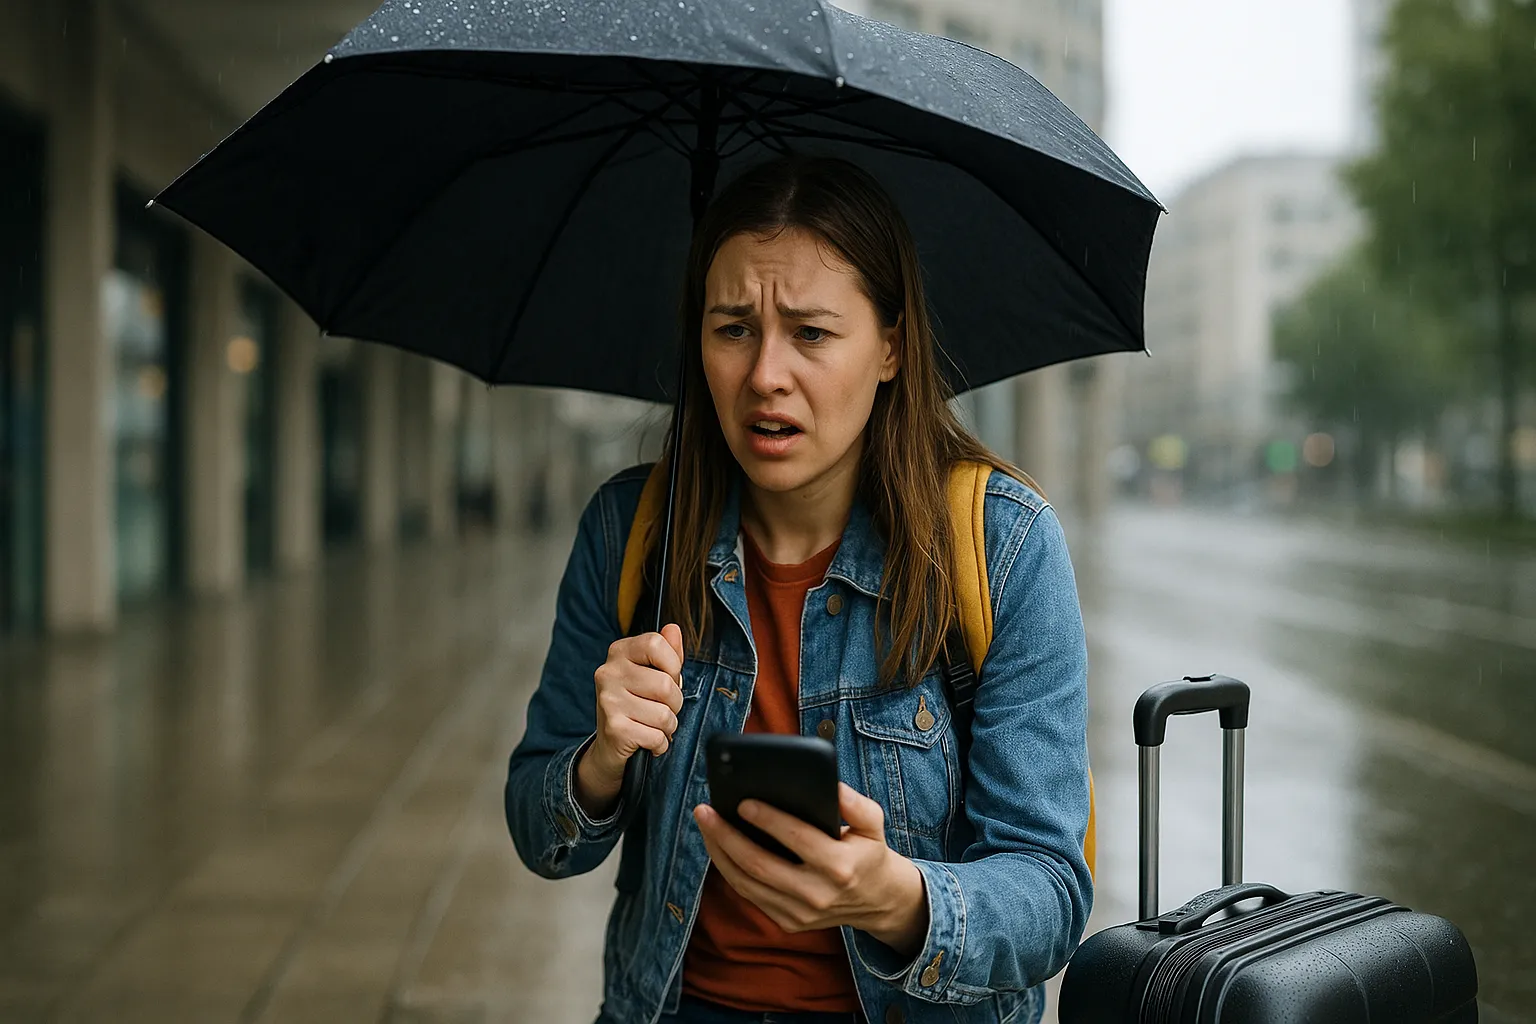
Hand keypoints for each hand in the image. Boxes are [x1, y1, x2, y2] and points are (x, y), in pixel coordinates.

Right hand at [588, 624, 684, 776]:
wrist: (609, 745)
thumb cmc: (635, 704)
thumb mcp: (651, 673)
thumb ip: (666, 651)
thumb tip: (673, 629)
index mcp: (619, 652)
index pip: (656, 644)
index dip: (673, 665)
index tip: (668, 677)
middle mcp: (608, 673)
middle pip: (666, 685)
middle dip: (675, 703)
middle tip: (662, 708)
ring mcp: (609, 700)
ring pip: (664, 714)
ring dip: (668, 726)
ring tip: (655, 725)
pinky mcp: (614, 728)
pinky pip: (657, 736)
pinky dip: (660, 743)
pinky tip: (648, 740)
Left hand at [694, 781, 928, 955]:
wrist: (877, 901)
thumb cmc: (869, 852)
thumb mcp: (874, 823)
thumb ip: (855, 803)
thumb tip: (831, 785)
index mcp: (840, 867)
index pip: (797, 839)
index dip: (768, 820)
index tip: (743, 802)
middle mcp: (817, 895)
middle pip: (759, 865)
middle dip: (726, 836)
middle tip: (705, 810)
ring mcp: (800, 914)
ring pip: (746, 883)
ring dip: (719, 852)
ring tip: (705, 823)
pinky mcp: (788, 922)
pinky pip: (749, 894)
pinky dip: (729, 869)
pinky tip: (718, 845)